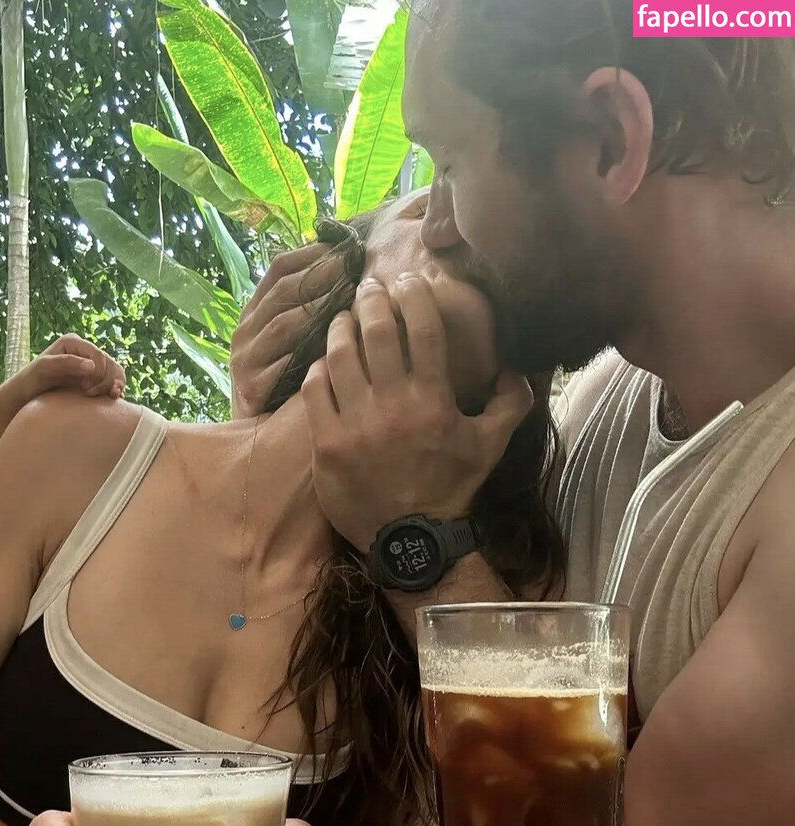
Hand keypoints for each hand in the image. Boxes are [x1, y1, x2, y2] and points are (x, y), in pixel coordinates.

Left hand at [24, 335, 125, 400]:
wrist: (30, 393)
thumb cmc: (33, 379)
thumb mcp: (45, 368)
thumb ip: (67, 363)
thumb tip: (92, 366)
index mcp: (74, 342)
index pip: (98, 354)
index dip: (98, 372)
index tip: (86, 388)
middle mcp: (85, 351)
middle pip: (109, 362)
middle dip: (107, 380)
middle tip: (91, 394)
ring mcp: (91, 364)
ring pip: (115, 371)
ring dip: (116, 384)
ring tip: (110, 396)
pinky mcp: (95, 377)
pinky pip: (114, 381)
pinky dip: (117, 389)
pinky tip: (113, 398)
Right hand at [230, 245, 341, 418]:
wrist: (259, 441)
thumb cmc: (288, 386)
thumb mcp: (297, 342)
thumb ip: (315, 311)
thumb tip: (357, 272)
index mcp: (256, 312)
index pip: (280, 269)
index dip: (313, 255)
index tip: (347, 249)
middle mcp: (245, 332)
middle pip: (283, 292)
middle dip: (321, 278)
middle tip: (355, 270)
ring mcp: (245, 361)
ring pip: (282, 325)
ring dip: (317, 312)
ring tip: (351, 304)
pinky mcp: (250, 389)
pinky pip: (281, 367)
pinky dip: (308, 356)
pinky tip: (336, 350)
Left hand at [301, 275, 533, 551]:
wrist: (411, 540)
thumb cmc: (451, 488)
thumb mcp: (490, 446)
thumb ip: (511, 403)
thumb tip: (516, 366)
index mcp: (432, 400)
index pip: (422, 327)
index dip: (413, 294)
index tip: (408, 280)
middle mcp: (392, 405)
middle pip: (375, 331)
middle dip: (372, 299)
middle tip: (369, 288)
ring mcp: (354, 424)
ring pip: (339, 355)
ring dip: (340, 328)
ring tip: (344, 318)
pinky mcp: (326, 444)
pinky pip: (314, 391)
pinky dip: (318, 369)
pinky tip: (324, 363)